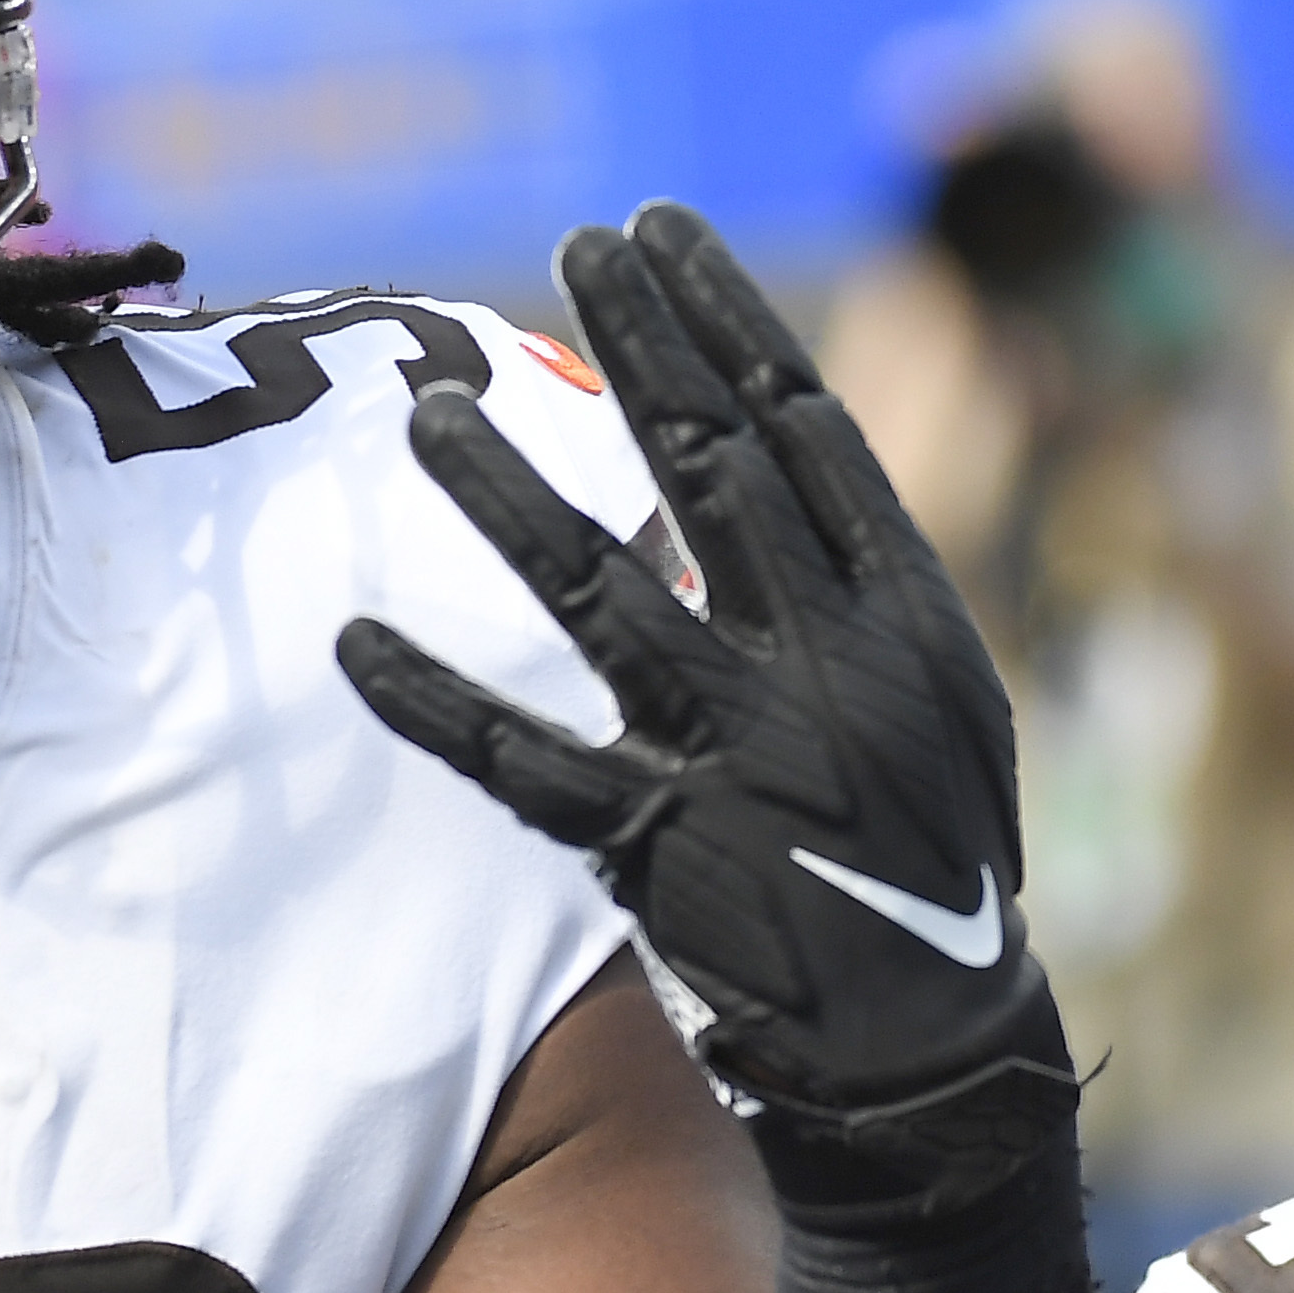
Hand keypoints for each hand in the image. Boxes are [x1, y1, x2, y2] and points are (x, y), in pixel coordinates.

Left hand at [337, 204, 1069, 1217]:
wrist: (935, 1058)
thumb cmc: (930, 868)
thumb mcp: (940, 704)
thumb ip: (856, 585)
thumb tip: (768, 453)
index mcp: (904, 617)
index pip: (804, 430)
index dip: (724, 320)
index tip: (658, 234)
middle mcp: (823, 665)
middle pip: (712, 473)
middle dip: (642, 345)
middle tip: (575, 245)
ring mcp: (736, 754)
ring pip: (600, 596)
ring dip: (506, 496)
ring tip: (426, 410)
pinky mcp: (656, 846)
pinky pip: (519, 761)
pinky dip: (433, 702)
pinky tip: (353, 638)